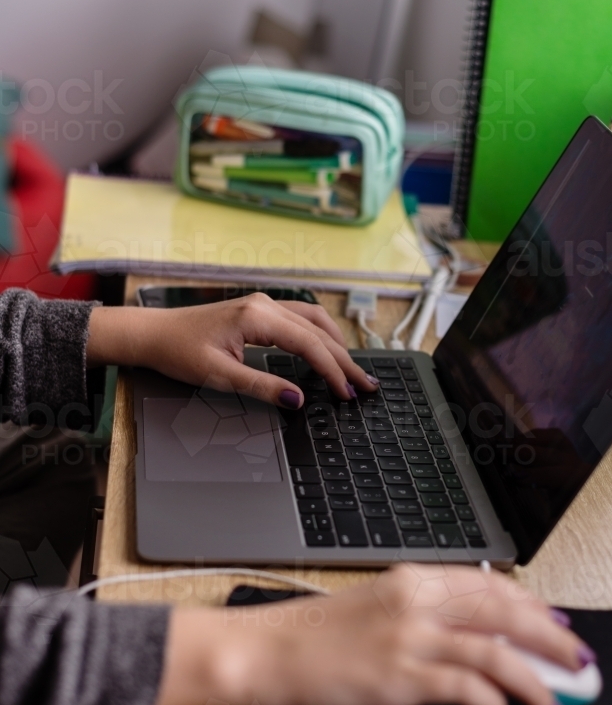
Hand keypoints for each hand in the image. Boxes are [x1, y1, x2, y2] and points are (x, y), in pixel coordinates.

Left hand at [86, 294, 377, 405]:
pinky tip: (326, 348)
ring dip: (336, 344)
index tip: (347, 393)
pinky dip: (320, 335)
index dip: (333, 371)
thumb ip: (262, 387)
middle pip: (319, 330)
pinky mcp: (258, 310)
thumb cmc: (178, 352)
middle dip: (345, 359)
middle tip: (366, 385)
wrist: (152, 333)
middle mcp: (265, 305)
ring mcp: (262, 304)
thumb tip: (298, 400)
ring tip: (353, 369)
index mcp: (258, 317)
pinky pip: (300, 318)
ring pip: (313, 320)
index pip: (310, 344)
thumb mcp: (219, 377)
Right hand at [155, 564, 593, 704]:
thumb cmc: (311, 635)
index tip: (553, 622)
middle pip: (503, 611)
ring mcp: (409, 636)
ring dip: (533, 680)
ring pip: (495, 651)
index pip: (488, 586)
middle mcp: (416, 600)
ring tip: (552, 703)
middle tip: (575, 659)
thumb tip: (463, 633)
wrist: (264, 651)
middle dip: (548, 637)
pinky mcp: (400, 674)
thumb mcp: (371, 607)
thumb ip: (418, 611)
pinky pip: (466, 689)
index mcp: (409, 579)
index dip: (530, 605)